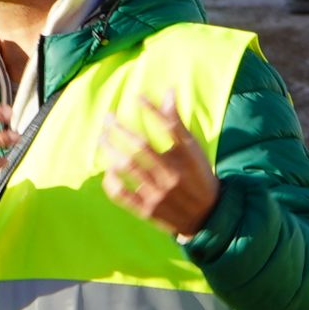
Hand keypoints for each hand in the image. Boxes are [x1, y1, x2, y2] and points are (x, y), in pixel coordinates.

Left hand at [107, 99, 220, 236]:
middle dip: (120, 129)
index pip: (169, 128)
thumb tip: (168, 91)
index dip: (152, 110)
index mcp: (187, 159)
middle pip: (141, 147)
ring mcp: (158, 194)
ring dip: (111, 150)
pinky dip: (111, 180)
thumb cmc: (198, 177)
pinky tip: (108, 169)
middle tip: (107, 117)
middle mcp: (172, 176)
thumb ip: (178, 123)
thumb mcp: (194, 150)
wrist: (206, 218)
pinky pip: (122, 194)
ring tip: (102, 138)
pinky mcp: (147, 211)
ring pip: (128, 168)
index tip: (137, 96)